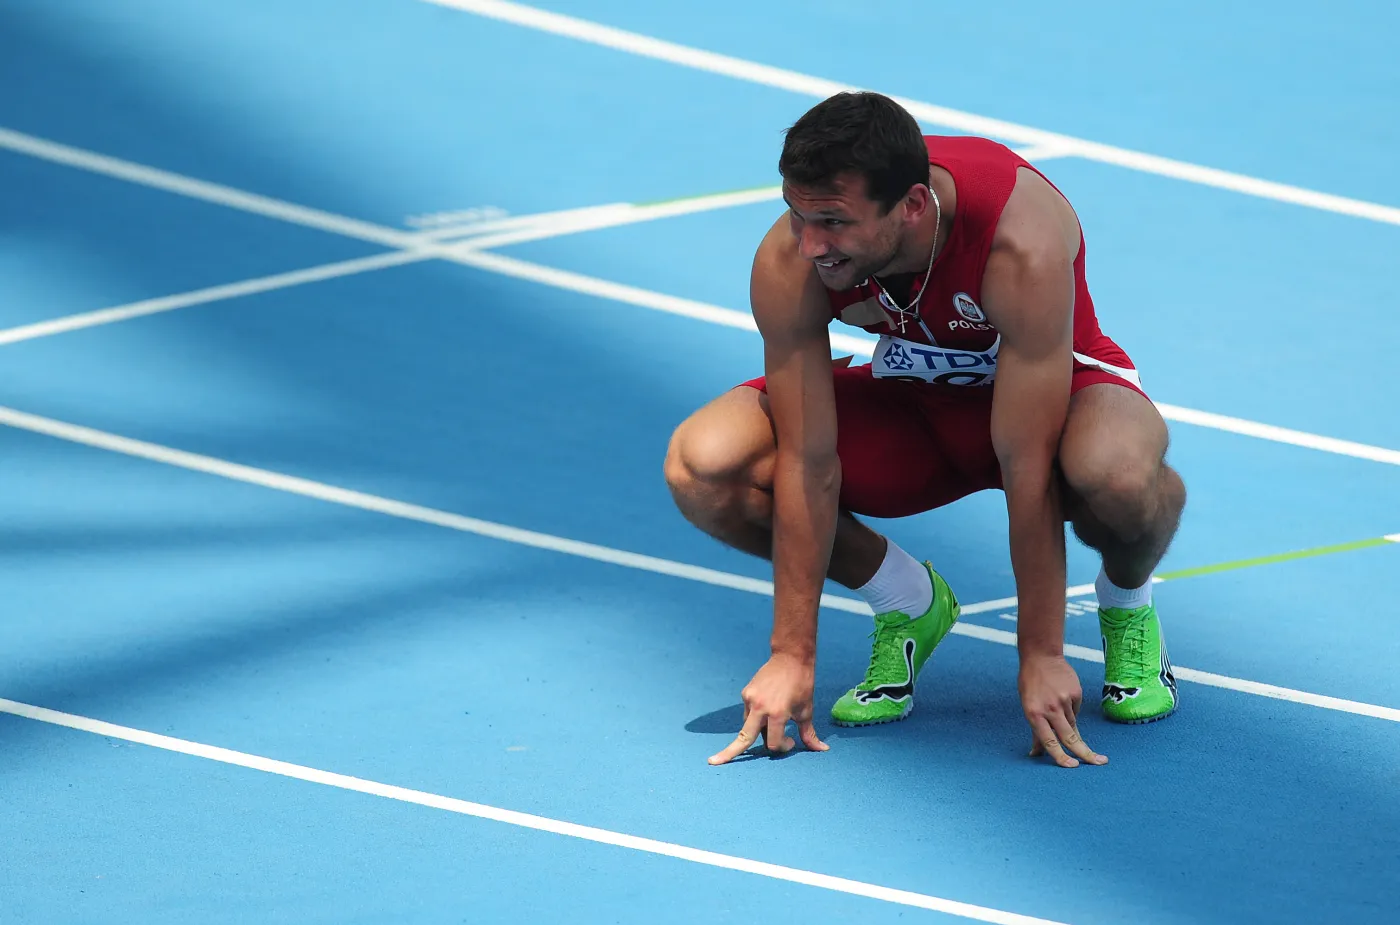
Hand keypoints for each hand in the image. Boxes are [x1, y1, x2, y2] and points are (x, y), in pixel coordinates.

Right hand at [708, 652, 828, 764]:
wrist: (790, 657)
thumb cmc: (802, 684)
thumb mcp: (806, 710)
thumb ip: (809, 733)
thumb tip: (822, 749)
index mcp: (777, 714)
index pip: (772, 743)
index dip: (782, 746)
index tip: (791, 741)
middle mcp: (760, 708)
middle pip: (744, 737)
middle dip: (729, 752)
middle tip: (713, 762)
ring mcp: (750, 699)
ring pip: (748, 725)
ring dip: (757, 731)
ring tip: (773, 721)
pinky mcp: (746, 693)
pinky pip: (748, 712)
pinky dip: (756, 717)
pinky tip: (768, 707)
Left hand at [1019, 653, 1106, 767]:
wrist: (1041, 657)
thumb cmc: (1031, 684)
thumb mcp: (1028, 707)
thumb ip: (1036, 731)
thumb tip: (1035, 754)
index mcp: (1034, 714)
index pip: (1048, 741)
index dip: (1060, 756)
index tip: (1073, 766)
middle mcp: (1050, 709)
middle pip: (1069, 737)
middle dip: (1085, 753)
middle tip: (1099, 762)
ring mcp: (1064, 701)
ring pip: (1072, 723)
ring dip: (1070, 725)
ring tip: (1057, 707)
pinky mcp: (1076, 693)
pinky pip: (1075, 709)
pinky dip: (1071, 708)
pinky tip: (1062, 695)